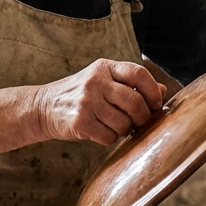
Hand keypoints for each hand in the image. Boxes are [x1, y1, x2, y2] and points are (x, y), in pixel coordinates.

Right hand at [33, 59, 166, 145]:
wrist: (43, 107)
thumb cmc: (80, 95)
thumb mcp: (103, 81)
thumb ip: (131, 84)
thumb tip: (163, 91)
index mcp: (104, 67)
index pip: (139, 74)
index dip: (153, 91)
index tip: (156, 104)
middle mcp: (95, 81)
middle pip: (135, 101)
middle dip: (143, 116)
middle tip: (140, 122)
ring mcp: (87, 101)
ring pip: (124, 122)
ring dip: (126, 130)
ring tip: (117, 126)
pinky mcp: (80, 121)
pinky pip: (109, 136)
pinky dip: (111, 138)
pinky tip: (102, 132)